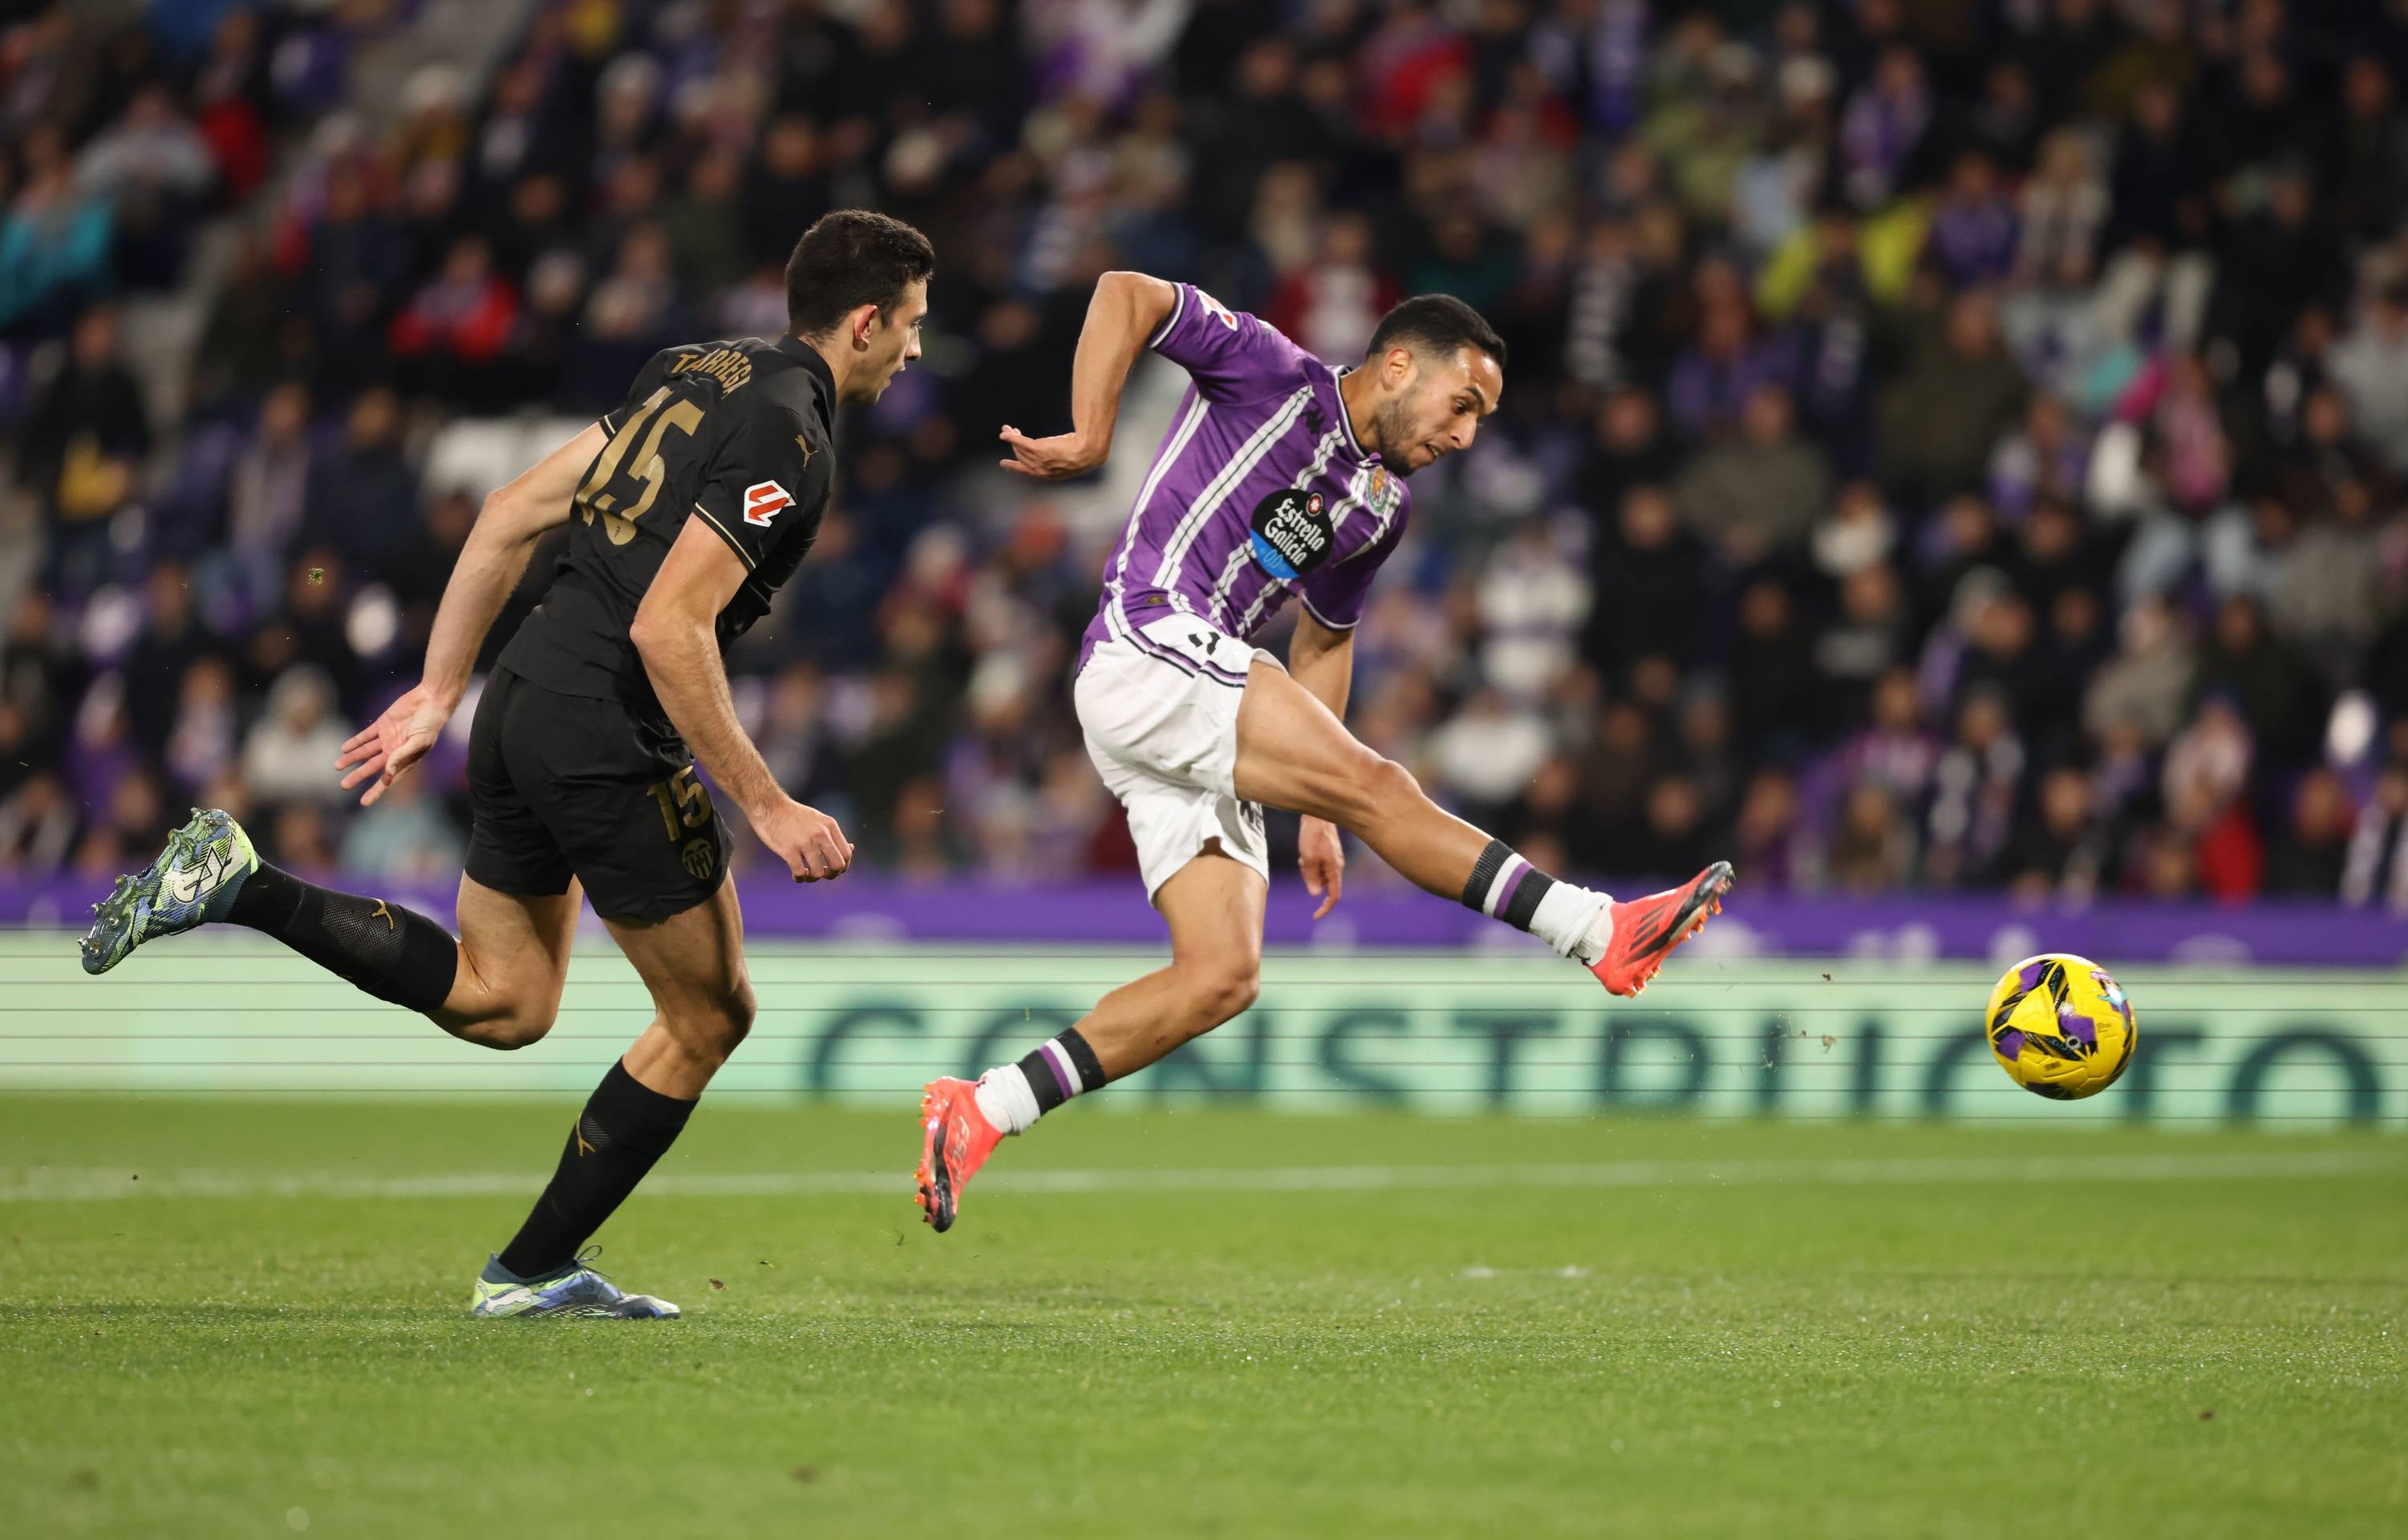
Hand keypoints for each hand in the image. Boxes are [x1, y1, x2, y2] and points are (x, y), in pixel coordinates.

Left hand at [337, 683, 452, 806]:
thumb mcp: (418, 741)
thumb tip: (387, 772)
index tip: (364, 802)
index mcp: (406, 759)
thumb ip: (402, 755)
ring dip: (352, 758)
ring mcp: (388, 738)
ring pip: (366, 751)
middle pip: (372, 766)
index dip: (376, 790)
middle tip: (344, 785)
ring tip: (337, 766)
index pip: (388, 779)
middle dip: (358, 776)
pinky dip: (355, 742)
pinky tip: (344, 748)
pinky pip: (366, 736)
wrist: (431, 699)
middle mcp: (395, 751)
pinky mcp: (383, 725)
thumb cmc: (430, 723)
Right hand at [756, 798, 853, 881]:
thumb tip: (852, 848)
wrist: (768, 805)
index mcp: (830, 826)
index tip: (831, 869)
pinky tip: (796, 876)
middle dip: (831, 875)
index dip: (842, 867)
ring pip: (818, 873)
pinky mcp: (789, 850)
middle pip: (837, 866)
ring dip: (812, 878)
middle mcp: (821, 834)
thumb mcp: (818, 819)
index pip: (846, 854)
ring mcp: (805, 842)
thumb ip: (833, 834)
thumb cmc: (793, 815)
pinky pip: (800, 873)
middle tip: (821, 875)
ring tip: (805, 874)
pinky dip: (799, 878)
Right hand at [997, 424, 1104, 478]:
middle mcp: (1042, 470)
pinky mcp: (1038, 449)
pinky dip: (1012, 437)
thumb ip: (1065, 454)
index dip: (1017, 465)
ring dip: (1012, 438)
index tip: (1006, 463)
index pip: (1030, 470)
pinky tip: (1004, 432)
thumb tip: (1070, 446)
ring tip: (1006, 429)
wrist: (1089, 451)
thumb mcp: (1073, 456)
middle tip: (1009, 435)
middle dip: (1014, 446)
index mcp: (1051, 475)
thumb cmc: (1087, 453)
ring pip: (1020, 449)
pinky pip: (1021, 442)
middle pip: (1023, 457)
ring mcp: (1040, 460)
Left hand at [1300, 816, 1344, 919]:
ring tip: (1302, 857)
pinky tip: (1304, 853)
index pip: (1334, 897)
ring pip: (1319, 875)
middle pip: (1324, 885)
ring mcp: (1333, 860)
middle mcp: (1337, 867)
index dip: (1325, 909)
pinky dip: (1310, 864)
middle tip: (1302, 865)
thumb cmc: (1313, 835)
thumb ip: (1312, 877)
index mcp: (1335, 870)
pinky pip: (1319, 866)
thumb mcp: (1308, 858)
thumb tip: (1315, 895)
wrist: (1317, 814)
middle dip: (1310, 881)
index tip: (1314, 917)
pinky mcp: (1329, 853)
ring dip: (1309, 871)